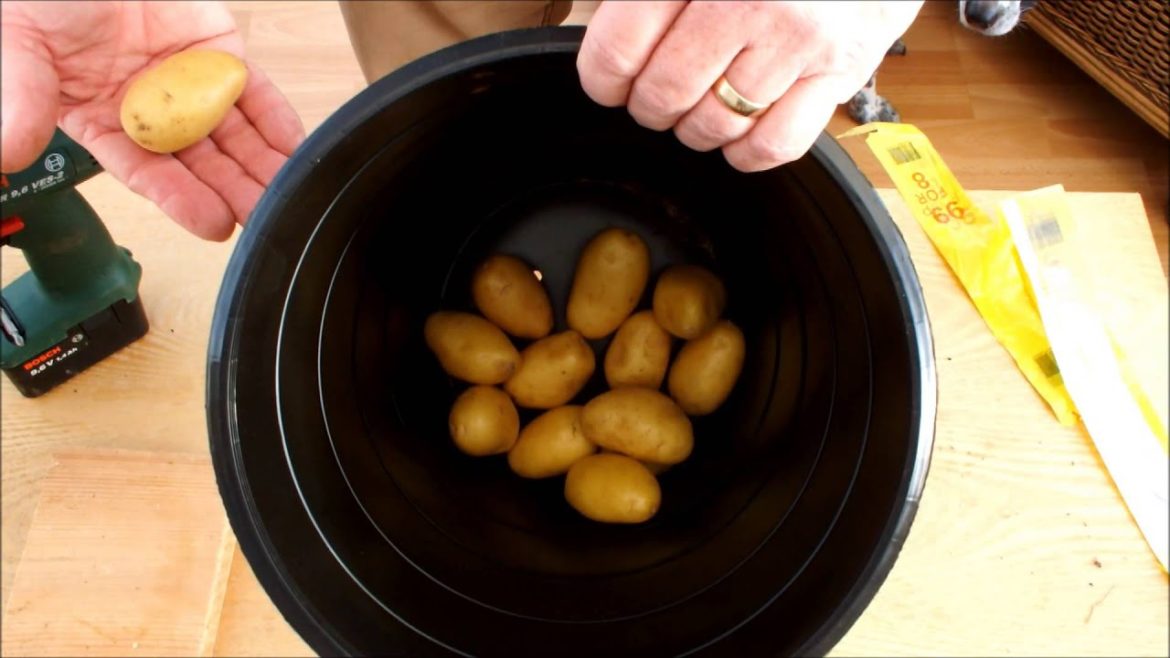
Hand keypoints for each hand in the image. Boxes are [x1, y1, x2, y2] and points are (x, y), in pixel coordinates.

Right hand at [1, 1, 303, 240]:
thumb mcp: (21, 45)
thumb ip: (21, 99)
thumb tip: (7, 153)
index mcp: (102, 121)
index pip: (148, 173)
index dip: (182, 200)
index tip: (214, 223)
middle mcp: (151, 111)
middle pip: (200, 164)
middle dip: (235, 191)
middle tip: (266, 216)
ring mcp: (188, 83)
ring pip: (233, 135)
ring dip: (262, 166)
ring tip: (289, 193)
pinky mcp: (218, 52)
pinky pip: (253, 92)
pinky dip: (276, 120)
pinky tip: (294, 148)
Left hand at [577, 1, 923, 170]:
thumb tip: (608, 40)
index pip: (619, 46)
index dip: (603, 78)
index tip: (609, 83)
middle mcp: (747, 1)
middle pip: (664, 93)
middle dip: (651, 104)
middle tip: (659, 93)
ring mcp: (796, 39)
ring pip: (714, 124)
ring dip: (696, 127)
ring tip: (704, 101)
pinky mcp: (839, 71)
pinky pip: (774, 145)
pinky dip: (746, 151)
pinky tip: (741, 129)